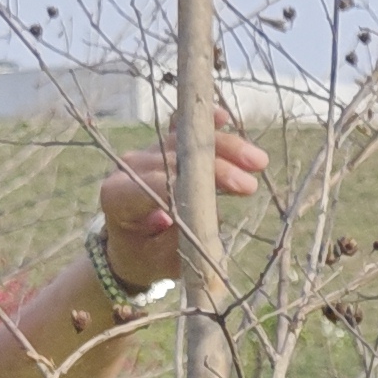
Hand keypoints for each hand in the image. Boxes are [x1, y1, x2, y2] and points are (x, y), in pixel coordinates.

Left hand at [101, 117, 272, 291]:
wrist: (130, 246)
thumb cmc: (146, 256)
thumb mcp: (163, 259)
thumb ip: (182, 238)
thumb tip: (212, 215)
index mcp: (119, 197)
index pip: (159, 183)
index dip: (197, 182)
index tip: (235, 188)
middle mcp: (128, 169)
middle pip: (175, 157)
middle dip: (217, 167)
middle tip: (250, 184)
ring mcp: (144, 154)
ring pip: (185, 141)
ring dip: (223, 148)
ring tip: (258, 162)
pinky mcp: (159, 148)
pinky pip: (181, 130)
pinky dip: (203, 125)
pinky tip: (223, 118)